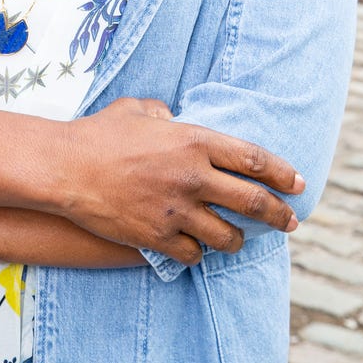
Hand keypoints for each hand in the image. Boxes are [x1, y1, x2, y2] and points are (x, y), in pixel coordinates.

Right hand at [62, 97, 303, 263]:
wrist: (65, 169)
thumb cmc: (99, 134)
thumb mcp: (137, 109)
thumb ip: (164, 112)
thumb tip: (174, 117)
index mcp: (193, 140)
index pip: (254, 159)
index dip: (282, 173)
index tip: (298, 184)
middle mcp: (192, 177)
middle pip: (253, 202)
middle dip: (280, 215)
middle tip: (291, 222)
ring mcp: (176, 211)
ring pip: (227, 237)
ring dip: (235, 240)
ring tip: (236, 239)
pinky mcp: (158, 238)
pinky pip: (194, 254)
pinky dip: (197, 251)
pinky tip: (194, 246)